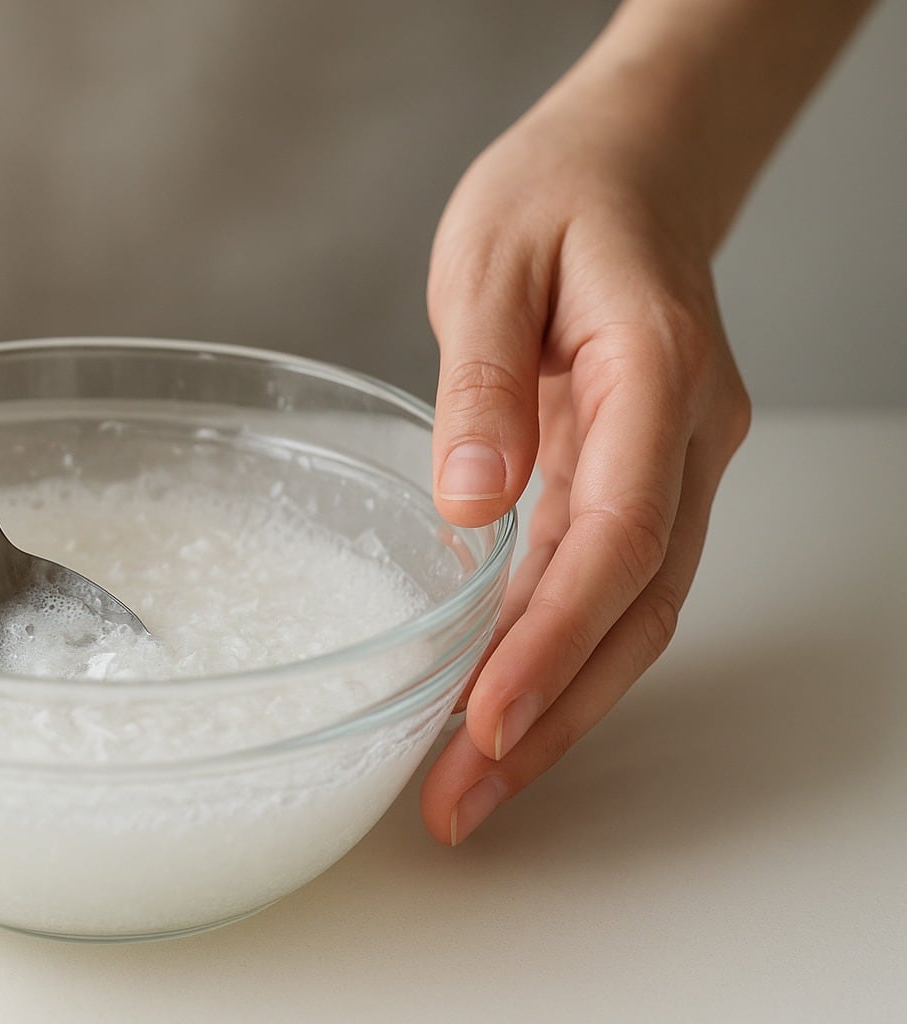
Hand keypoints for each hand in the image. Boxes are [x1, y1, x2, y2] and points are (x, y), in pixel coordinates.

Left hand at [418, 88, 751, 843]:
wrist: (627, 165)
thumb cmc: (559, 194)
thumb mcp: (491, 261)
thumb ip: (482, 382)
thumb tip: (469, 506)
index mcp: (654, 376)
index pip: (618, 537)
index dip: (555, 640)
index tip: (487, 718)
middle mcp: (681, 439)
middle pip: (634, 607)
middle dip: (551, 716)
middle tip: (461, 802)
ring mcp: (667, 466)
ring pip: (627, 614)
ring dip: (555, 708)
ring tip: (468, 790)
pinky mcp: (631, 478)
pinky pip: (601, 584)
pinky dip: (552, 655)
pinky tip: (496, 709)